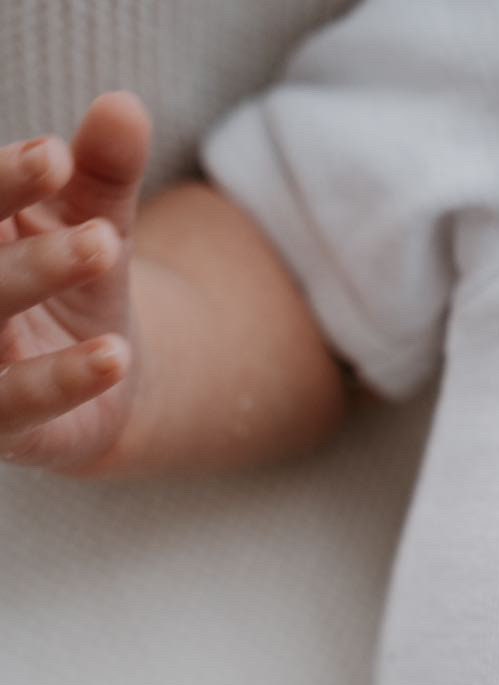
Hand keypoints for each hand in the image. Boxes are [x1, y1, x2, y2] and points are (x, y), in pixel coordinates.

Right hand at [0, 93, 149, 469]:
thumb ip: (106, 172)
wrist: (94, 381)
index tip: (57, 158)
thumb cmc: (75, 283)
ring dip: (39, 277)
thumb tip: (125, 107)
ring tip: (106, 249)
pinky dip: (63, 380)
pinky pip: (19, 403)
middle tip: (98, 226)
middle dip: (31, 242)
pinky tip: (115, 357)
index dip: (8, 178)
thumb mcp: (97, 221)